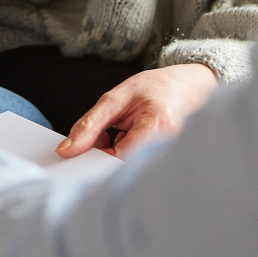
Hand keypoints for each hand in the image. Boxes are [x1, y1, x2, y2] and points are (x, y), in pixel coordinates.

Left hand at [57, 63, 217, 159]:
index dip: (94, 158)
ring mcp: (168, 158)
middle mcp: (166, 148)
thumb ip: (90, 125)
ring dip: (113, 155)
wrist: (191, 86)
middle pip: (121, 169)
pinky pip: (134, 167)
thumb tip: (66, 150)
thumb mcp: (116, 98)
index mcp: (156, 126)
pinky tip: (127, 140)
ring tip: (118, 132)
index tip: (79, 153)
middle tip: (102, 135)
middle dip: (103, 156)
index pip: (116, 159)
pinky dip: (123, 156)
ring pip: (126, 170)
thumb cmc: (157, 88)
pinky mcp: (163, 163)